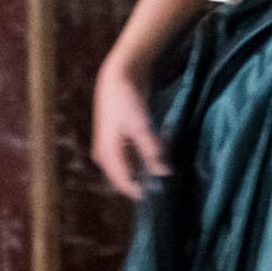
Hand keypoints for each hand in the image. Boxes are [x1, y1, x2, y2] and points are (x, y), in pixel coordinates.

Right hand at [90, 59, 168, 200]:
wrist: (119, 73)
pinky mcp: (121, 135)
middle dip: (142, 180)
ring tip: (163, 167)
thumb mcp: (140, 126)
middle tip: (163, 184)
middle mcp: (107, 152)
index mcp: (107, 153)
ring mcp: (113, 143)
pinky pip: (133, 153)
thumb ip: (151, 150)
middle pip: (125, 175)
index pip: (122, 181)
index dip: (139, 191)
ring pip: (130, 164)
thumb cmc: (125, 100)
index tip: (157, 197)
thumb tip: (164, 173)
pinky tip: (158, 153)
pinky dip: (144, 155)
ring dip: (145, 167)